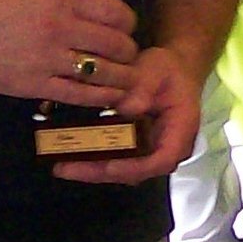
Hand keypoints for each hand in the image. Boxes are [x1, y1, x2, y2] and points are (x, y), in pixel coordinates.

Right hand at [0, 0, 137, 101]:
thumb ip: (64, 0)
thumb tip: (92, 13)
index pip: (115, 13)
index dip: (127, 22)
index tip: (125, 28)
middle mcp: (61, 29)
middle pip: (117, 45)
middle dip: (128, 51)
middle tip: (126, 55)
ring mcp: (50, 60)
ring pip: (105, 73)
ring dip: (122, 77)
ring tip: (125, 78)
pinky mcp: (37, 86)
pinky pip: (80, 95)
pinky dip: (101, 97)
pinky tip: (109, 97)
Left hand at [52, 45, 202, 184]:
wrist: (173, 69)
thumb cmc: (169, 70)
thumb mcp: (157, 70)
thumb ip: (143, 86)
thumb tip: (126, 107)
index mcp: (180, 132)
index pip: (159, 161)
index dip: (132, 167)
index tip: (107, 165)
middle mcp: (166, 149)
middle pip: (135, 172)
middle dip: (100, 172)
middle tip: (67, 168)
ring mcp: (150, 152)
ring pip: (122, 170)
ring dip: (93, 169)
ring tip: (62, 165)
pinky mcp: (136, 149)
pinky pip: (116, 159)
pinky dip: (95, 159)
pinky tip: (71, 154)